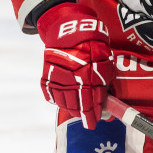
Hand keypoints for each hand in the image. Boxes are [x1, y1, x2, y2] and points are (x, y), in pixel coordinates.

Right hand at [37, 2, 113, 129]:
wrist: (69, 30)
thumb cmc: (92, 44)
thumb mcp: (105, 61)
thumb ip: (104, 83)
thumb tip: (105, 102)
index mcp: (86, 77)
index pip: (90, 104)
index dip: (93, 116)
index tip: (95, 123)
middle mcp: (70, 81)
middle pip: (75, 107)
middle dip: (83, 115)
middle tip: (88, 119)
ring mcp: (56, 80)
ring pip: (64, 104)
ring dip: (72, 110)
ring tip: (78, 111)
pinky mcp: (47, 77)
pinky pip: (52, 96)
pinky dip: (59, 101)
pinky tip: (65, 102)